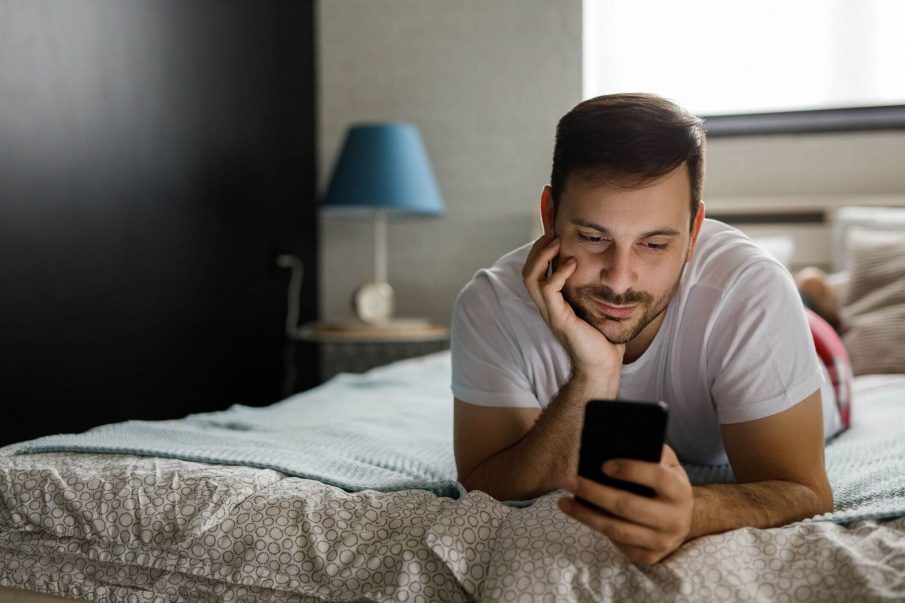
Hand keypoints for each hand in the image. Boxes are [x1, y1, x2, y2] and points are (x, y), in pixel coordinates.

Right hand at [521, 232, 624, 379]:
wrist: (602, 364)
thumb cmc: (601, 337)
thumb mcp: (595, 306)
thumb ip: (593, 289)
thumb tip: (607, 268)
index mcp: (552, 302)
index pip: (535, 272)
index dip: (540, 252)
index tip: (555, 234)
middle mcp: (546, 306)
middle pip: (527, 271)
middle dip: (538, 249)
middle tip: (553, 233)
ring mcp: (550, 312)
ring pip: (531, 278)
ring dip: (542, 257)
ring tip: (557, 243)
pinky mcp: (559, 318)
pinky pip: (548, 290)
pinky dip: (557, 273)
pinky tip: (572, 263)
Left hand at [557, 444, 692, 564]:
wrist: (682, 519)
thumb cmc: (666, 483)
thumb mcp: (667, 464)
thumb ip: (649, 451)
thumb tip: (615, 443)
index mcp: (680, 491)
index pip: (657, 477)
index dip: (630, 470)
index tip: (603, 465)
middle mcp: (675, 519)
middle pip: (629, 507)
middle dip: (594, 493)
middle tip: (569, 481)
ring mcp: (663, 542)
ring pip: (617, 530)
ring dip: (586, 515)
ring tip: (563, 502)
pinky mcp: (649, 557)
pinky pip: (618, 544)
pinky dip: (597, 529)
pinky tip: (582, 515)